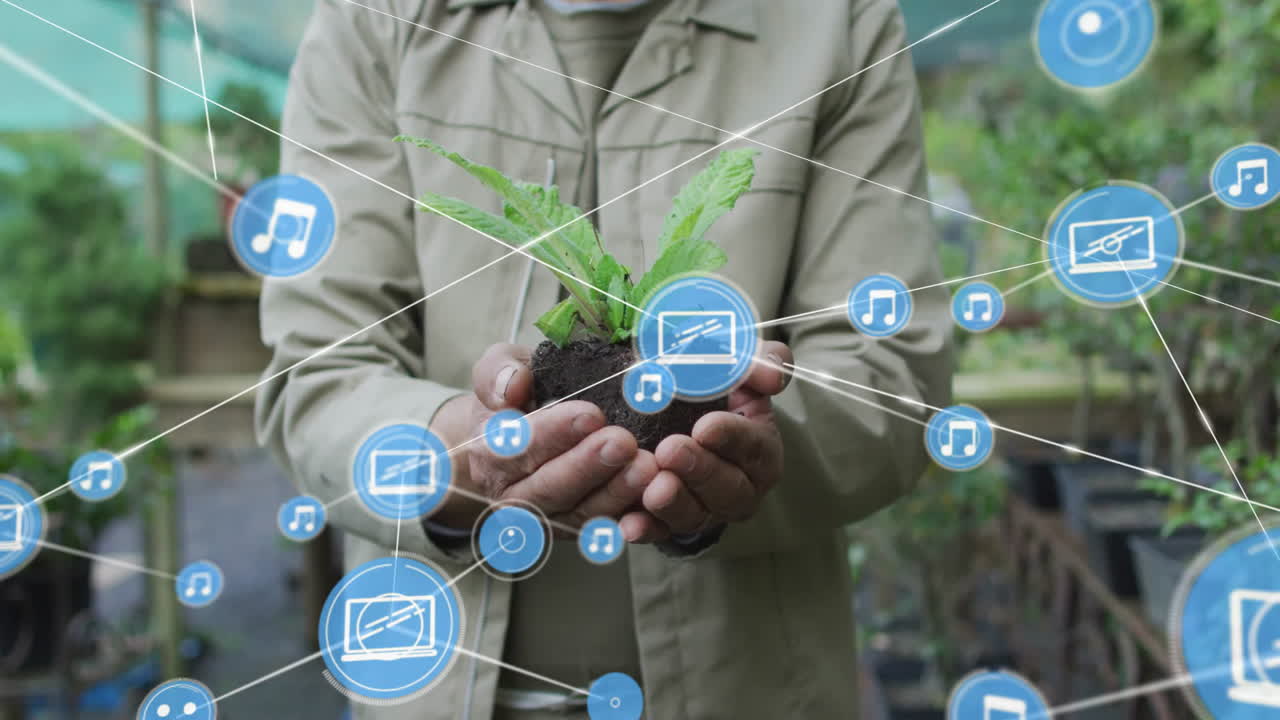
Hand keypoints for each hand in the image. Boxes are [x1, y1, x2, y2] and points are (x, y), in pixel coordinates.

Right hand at [430, 343, 666, 541]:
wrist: (516, 435)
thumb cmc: (517, 396)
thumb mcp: (499, 369)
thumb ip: (498, 372)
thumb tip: (513, 385)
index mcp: (487, 452)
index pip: (515, 448)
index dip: (552, 434)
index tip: (590, 414)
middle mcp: (510, 494)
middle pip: (547, 488)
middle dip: (587, 466)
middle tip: (623, 443)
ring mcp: (542, 518)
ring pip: (577, 514)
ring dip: (613, 494)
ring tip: (646, 468)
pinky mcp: (574, 531)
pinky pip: (602, 532)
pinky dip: (628, 520)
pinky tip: (652, 501)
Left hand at [643, 341, 791, 535]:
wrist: (665, 411)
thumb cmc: (707, 384)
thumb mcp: (731, 364)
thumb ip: (757, 361)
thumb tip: (776, 377)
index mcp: (760, 449)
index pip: (755, 446)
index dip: (732, 437)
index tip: (705, 426)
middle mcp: (741, 487)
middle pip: (730, 489)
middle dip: (700, 471)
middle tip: (670, 451)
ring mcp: (706, 510)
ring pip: (696, 516)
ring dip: (674, 504)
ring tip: (653, 489)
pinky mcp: (671, 525)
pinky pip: (660, 532)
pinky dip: (645, 529)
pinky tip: (628, 525)